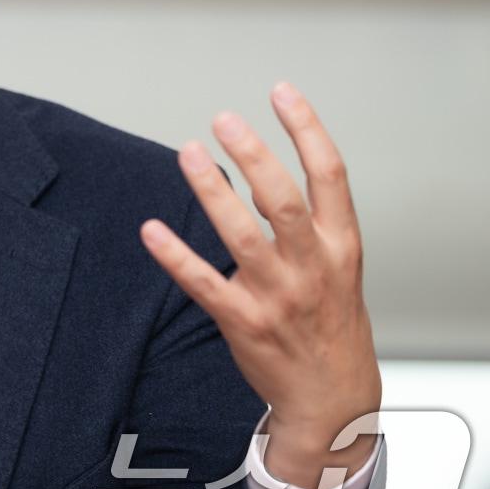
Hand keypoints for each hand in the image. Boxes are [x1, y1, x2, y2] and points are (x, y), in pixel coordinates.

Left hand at [139, 82, 380, 488]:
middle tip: (225, 119)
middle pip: (283, 199)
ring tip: (190, 153)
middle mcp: (311, 266)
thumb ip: (306, 220)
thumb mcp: (338, 265)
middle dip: (255, 154)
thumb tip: (261, 173)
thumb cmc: (330, 322)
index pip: (331, 174)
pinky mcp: (243, 322)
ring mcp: (277, 296)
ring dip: (213, 192)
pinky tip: (150, 229)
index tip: (282, 92)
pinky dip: (175, 256)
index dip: (307, 129)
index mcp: (339, 245)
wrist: (333, 396)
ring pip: (243, 236)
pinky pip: (203, 283)